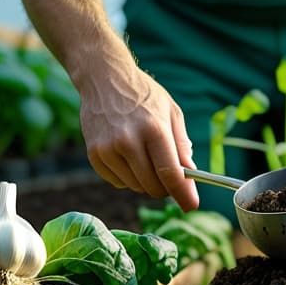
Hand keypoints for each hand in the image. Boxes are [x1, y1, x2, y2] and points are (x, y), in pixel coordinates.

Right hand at [77, 57, 199, 210]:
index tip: (191, 206)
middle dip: (166, 188)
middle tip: (170, 176)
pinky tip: (129, 157)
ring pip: (135, 187)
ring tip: (146, 157)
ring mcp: (107, 149)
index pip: (170, 173)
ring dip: (146, 181)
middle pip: (153, 186)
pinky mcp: (94, 155)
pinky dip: (128, 177)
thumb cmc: (144, 95)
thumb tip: (191, 177)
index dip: (183, 194)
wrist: (104, 78)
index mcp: (153, 129)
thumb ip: (182, 146)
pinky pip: (117, 183)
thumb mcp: (171, 113)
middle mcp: (128, 141)